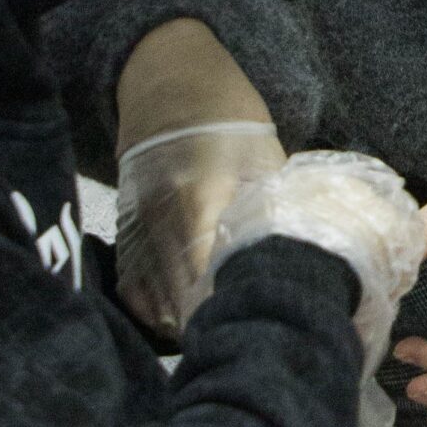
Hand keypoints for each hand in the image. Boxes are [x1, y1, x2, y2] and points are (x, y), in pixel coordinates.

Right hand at [115, 119, 285, 341]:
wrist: (170, 88)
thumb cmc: (228, 120)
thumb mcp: (264, 157)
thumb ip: (275, 208)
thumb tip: (300, 257)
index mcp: (200, 196)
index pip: (210, 272)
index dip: (232, 305)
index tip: (258, 321)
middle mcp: (161, 218)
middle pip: (181, 296)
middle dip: (213, 324)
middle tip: (246, 339)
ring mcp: (138, 229)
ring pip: (156, 302)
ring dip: (186, 325)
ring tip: (220, 336)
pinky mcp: (126, 236)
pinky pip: (134, 292)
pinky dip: (157, 312)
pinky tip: (185, 321)